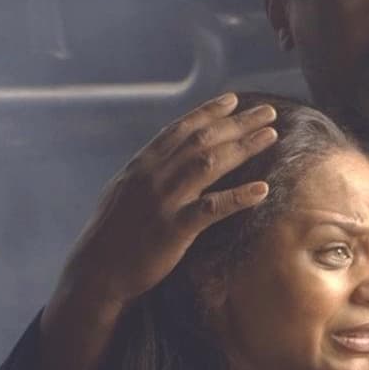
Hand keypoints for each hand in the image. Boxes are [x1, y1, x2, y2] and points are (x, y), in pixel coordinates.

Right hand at [62, 93, 277, 305]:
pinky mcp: (174, 229)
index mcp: (143, 164)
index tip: (234, 99)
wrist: (97, 270)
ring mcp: (164, 200)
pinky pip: (212, 209)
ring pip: (209, 164)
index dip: (209, 112)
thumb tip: (167, 154)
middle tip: (268, 111)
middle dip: (237, 123)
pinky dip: (238, 197)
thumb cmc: (112, 232)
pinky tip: (262, 190)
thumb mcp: (125, 190)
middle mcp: (154, 175)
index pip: (181, 128)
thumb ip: (149, 170)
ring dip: (243, 147)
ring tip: (271, 135)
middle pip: (202, 140)